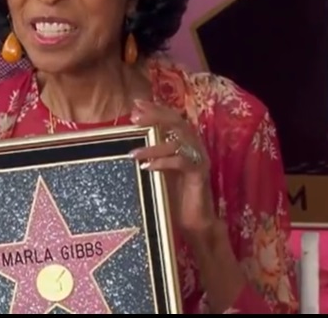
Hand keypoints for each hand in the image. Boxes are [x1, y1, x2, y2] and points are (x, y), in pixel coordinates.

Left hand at [130, 100, 219, 242]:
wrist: (195, 223)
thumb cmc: (174, 196)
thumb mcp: (159, 171)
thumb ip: (151, 156)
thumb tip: (128, 144)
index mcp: (185, 143)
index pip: (171, 118)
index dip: (155, 109)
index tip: (136, 104)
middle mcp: (194, 147)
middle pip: (177, 122)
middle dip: (156, 117)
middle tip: (135, 118)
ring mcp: (199, 159)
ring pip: (178, 142)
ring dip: (153, 146)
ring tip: (133, 153)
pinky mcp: (200, 174)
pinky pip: (182, 162)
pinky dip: (164, 162)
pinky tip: (148, 167)